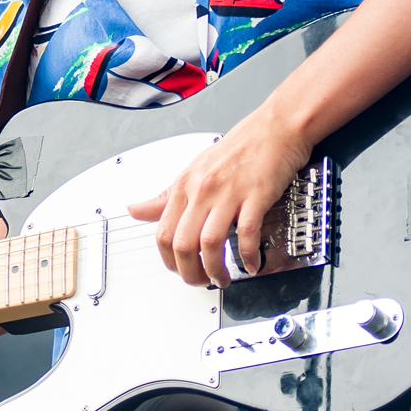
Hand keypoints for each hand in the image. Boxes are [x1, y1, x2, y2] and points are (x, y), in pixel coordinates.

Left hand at [128, 102, 313, 286]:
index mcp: (185, 185)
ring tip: (223, 278)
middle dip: (190, 272)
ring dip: (216, 270)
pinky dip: (248, 255)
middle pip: (184, 243)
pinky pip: (247, 235)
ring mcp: (229, 193)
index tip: (180, 270)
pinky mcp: (256, 196)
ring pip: (210, 243)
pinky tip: (251, 263)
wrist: (275, 129)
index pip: (164, 233)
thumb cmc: (238, 150)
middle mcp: (203, 190)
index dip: (169, 261)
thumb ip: (165, 197)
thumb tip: (135, 210)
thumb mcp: (193, 171)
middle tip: (200, 281)